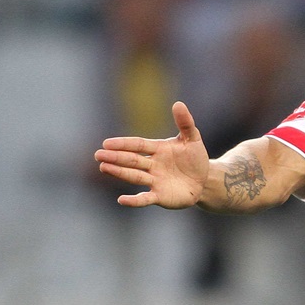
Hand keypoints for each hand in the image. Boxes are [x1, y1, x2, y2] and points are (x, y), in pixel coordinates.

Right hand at [94, 101, 209, 208]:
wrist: (205, 180)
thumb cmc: (195, 158)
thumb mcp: (192, 139)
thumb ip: (185, 123)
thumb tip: (178, 103)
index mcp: (157, 150)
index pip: (138, 145)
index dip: (123, 144)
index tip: (107, 143)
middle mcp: (152, 165)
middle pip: (132, 160)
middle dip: (116, 157)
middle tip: (99, 154)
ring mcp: (155, 181)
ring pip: (134, 176)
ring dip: (120, 172)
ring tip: (104, 167)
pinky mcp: (160, 196)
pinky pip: (145, 198)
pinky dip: (134, 200)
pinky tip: (121, 200)